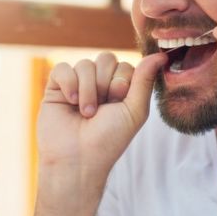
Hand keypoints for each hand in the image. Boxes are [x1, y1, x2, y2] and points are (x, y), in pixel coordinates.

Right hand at [35, 52, 165, 215]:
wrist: (77, 160)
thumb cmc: (109, 140)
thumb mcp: (134, 111)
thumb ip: (145, 81)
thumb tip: (160, 55)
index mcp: (120, 88)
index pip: (125, 64)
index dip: (122, 81)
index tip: (117, 102)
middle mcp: (99, 84)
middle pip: (106, 58)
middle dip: (105, 83)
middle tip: (101, 108)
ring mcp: (77, 84)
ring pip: (85, 64)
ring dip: (88, 89)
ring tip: (86, 113)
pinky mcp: (56, 88)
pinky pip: (62, 68)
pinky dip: (68, 84)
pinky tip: (70, 102)